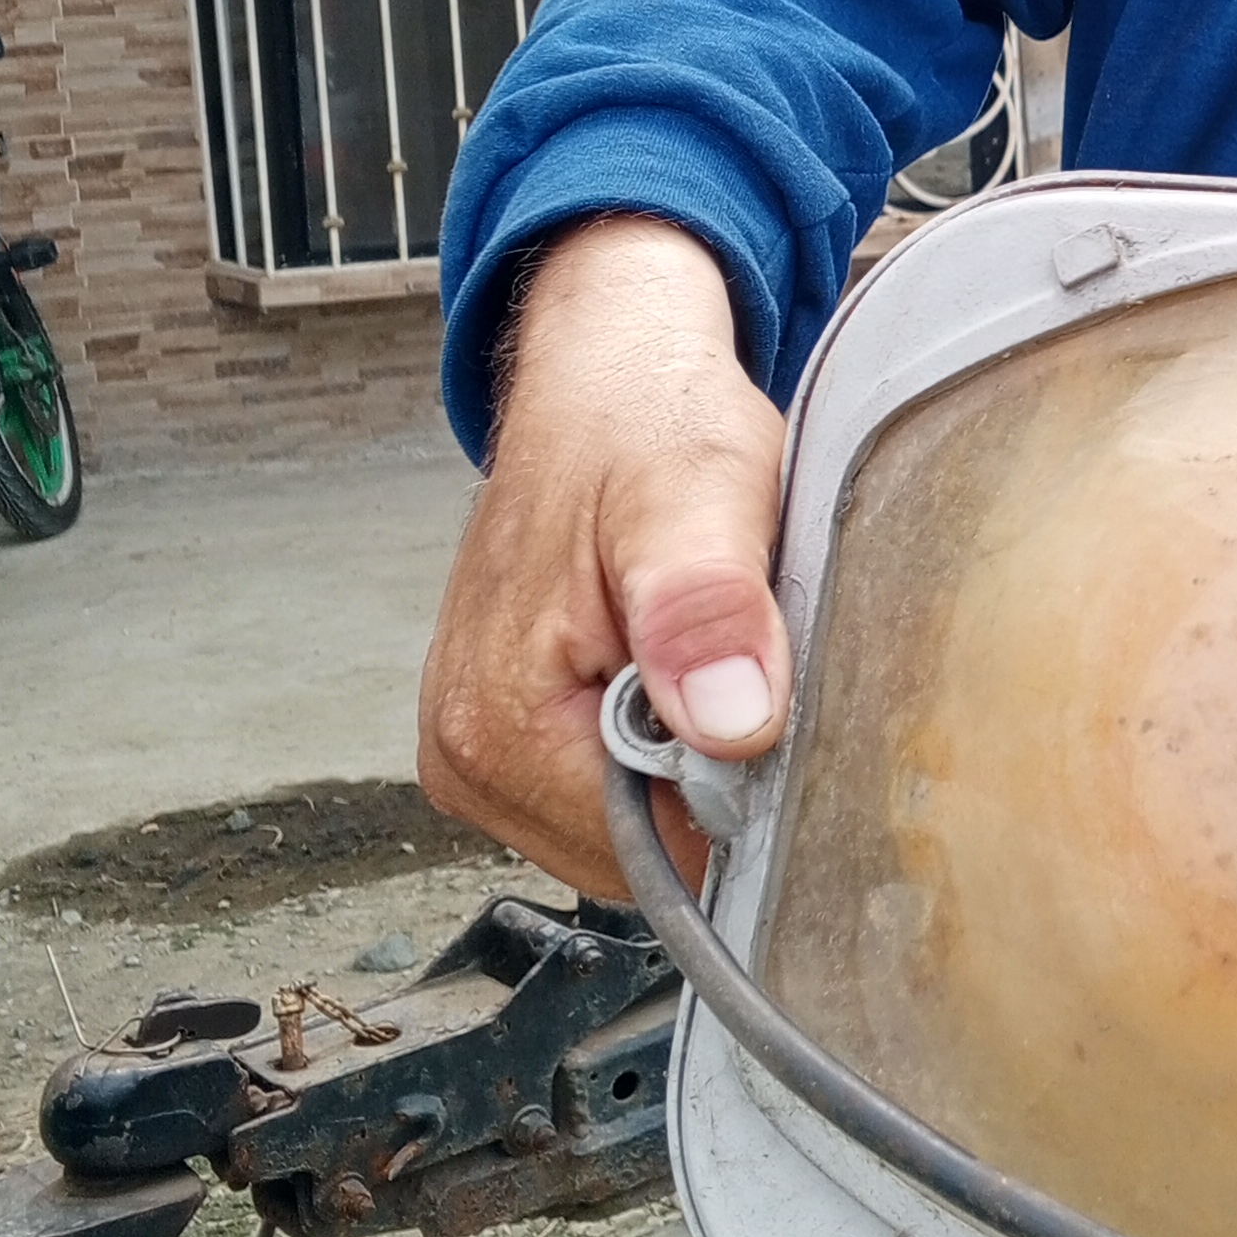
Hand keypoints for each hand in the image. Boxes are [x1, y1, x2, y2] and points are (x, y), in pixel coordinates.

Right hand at [420, 217, 789, 901]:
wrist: (606, 378)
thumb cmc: (644, 423)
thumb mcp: (696, 495)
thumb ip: (708, 610)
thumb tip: (729, 726)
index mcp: (495, 727)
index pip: (655, 858)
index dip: (736, 796)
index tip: (769, 700)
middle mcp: (467, 758)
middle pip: (642, 856)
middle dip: (710, 777)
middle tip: (739, 654)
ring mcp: (481, 754)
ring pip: (634, 830)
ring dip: (689, 757)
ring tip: (701, 647)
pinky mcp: (509, 738)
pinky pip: (615, 791)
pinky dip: (664, 743)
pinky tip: (674, 664)